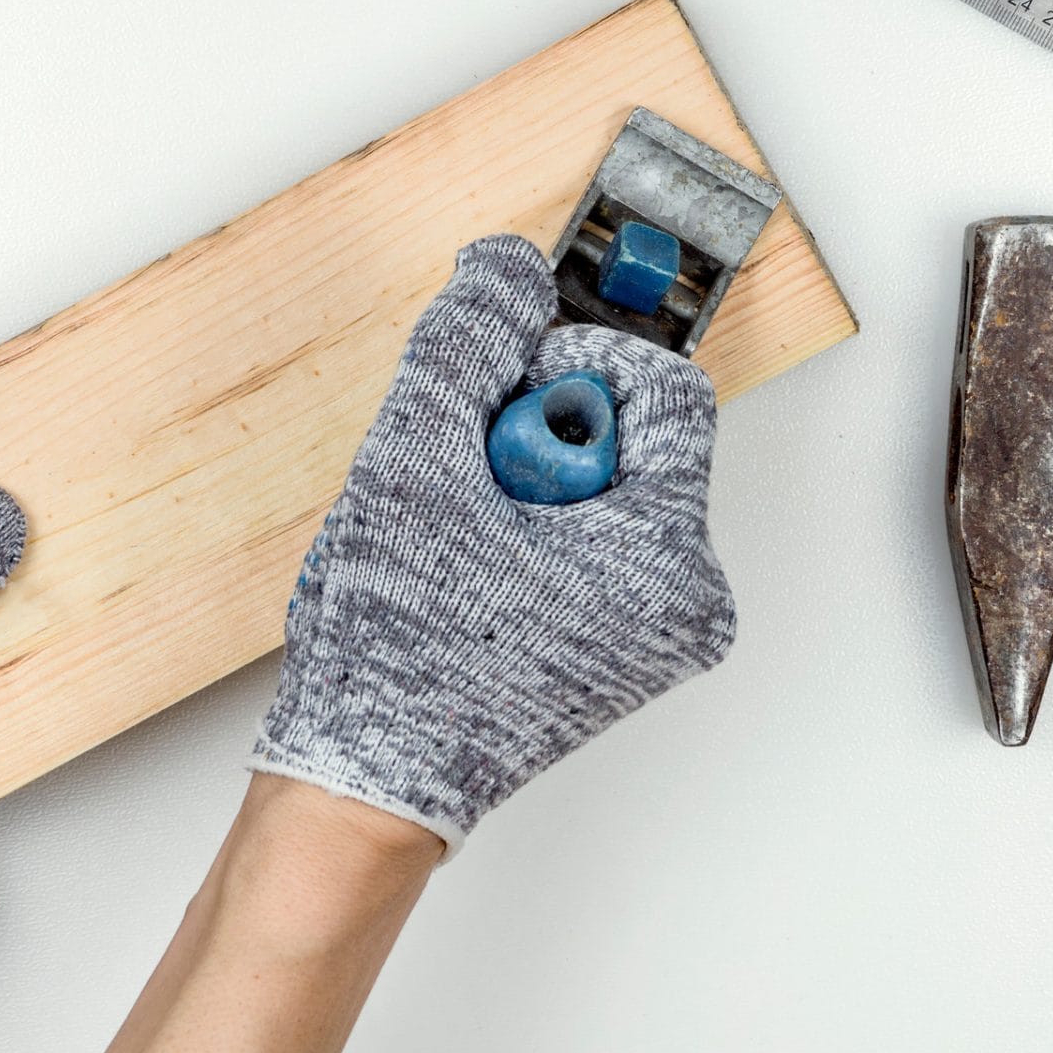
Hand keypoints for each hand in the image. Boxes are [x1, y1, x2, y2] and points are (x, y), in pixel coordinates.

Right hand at [251, 234, 733, 849]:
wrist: (366, 787)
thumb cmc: (398, 658)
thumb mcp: (417, 462)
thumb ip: (465, 344)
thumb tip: (506, 266)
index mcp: (670, 559)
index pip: (664, 389)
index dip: (571, 369)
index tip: (498, 407)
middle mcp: (686, 598)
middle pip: (628, 434)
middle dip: (532, 435)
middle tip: (468, 491)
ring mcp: (652, 629)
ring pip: (594, 485)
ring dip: (515, 483)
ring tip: (456, 542)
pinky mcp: (614, 646)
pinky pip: (581, 538)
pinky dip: (519, 529)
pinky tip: (462, 569)